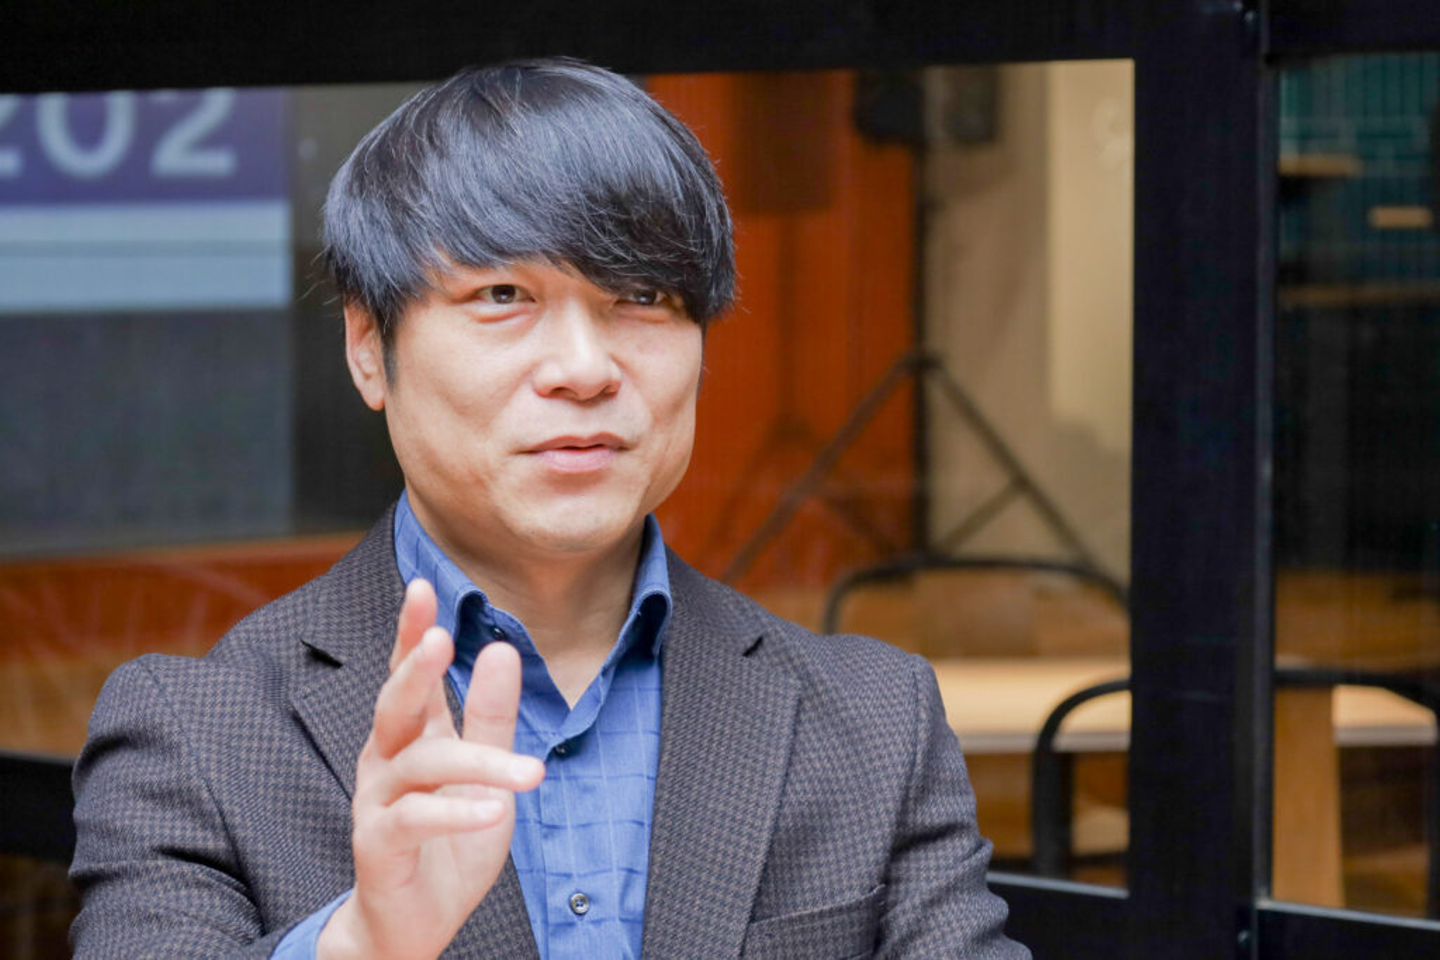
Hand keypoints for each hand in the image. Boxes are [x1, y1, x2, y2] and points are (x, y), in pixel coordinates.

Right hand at [318, 579, 544, 958]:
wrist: (411, 924)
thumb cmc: (448, 843)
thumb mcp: (485, 776)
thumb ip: (492, 717)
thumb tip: (503, 649)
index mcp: (410, 738)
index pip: (410, 675)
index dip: (413, 632)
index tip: (422, 586)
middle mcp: (385, 762)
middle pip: (395, 705)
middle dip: (415, 668)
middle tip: (441, 637)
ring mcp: (377, 803)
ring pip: (421, 765)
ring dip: (478, 763)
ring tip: (530, 771)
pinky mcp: (378, 846)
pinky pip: (415, 821)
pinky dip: (457, 813)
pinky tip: (495, 810)